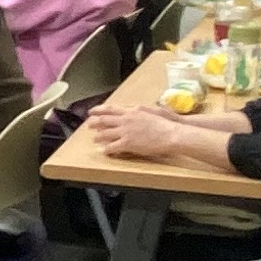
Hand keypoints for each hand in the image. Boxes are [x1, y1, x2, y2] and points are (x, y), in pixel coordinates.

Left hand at [89, 103, 208, 163]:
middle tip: (88, 125)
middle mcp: (126, 119)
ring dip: (98, 137)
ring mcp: (126, 131)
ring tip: (94, 139)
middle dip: (94, 123)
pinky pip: (112, 147)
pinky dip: (106, 149)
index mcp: (132, 110)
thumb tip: (132, 109)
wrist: (172, 133)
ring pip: (105, 134)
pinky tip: (104, 152)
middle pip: (104, 120)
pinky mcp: (128, 143)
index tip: (92, 111)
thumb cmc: (166, 123)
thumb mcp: (151, 110)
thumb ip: (139, 110)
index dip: (99, 110)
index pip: (110, 109)